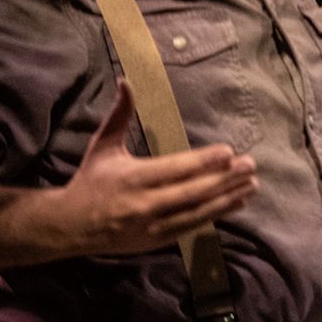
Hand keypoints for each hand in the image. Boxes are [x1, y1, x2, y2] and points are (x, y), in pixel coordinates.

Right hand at [47, 81, 256, 257]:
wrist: (69, 227)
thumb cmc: (91, 181)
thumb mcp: (102, 146)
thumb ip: (119, 115)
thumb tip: (126, 81)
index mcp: (132, 178)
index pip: (174, 169)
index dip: (203, 162)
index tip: (229, 152)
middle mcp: (144, 204)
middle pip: (192, 191)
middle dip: (224, 179)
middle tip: (250, 165)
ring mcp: (152, 226)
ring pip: (196, 211)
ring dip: (227, 198)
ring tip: (252, 185)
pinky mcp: (157, 241)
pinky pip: (191, 226)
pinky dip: (216, 215)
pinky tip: (236, 203)